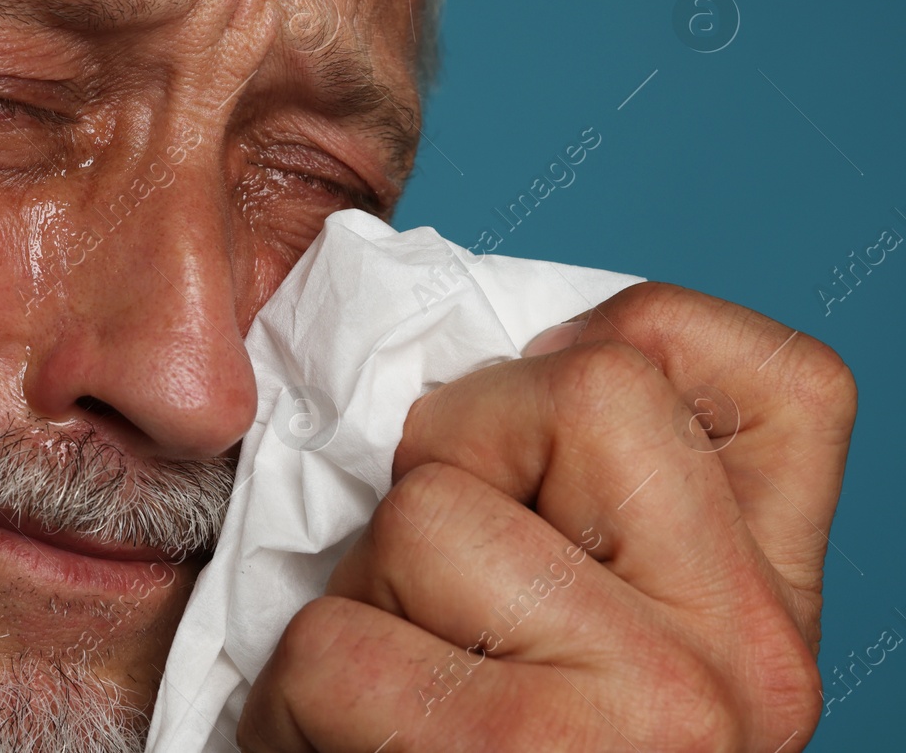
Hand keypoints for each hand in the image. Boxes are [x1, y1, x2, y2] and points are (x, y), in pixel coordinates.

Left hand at [237, 282, 856, 750]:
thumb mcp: (578, 630)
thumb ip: (571, 503)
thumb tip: (446, 366)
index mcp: (773, 606)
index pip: (756, 365)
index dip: (610, 356)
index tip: (532, 453)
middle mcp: (755, 657)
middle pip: (581, 388)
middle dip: (452, 467)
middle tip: (437, 602)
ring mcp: (659, 713)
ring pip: (429, 509)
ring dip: (360, 597)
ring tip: (391, 701)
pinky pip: (334, 636)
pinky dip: (296, 702)